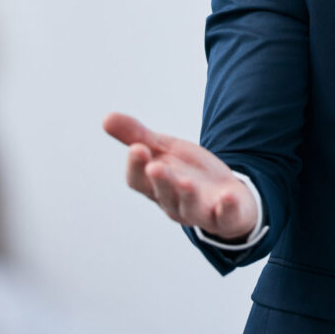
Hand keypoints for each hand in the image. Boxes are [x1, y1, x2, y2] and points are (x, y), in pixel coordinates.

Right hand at [102, 112, 256, 240]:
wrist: (227, 194)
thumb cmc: (189, 172)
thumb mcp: (165, 150)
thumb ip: (138, 136)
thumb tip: (106, 117)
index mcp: (156, 186)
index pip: (139, 181)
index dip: (136, 166)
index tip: (137, 147)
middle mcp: (174, 203)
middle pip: (163, 194)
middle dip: (160, 180)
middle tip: (155, 166)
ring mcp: (200, 211)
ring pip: (190, 208)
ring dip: (188, 195)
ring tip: (186, 182)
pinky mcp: (226, 217)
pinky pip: (226, 217)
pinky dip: (227, 208)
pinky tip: (228, 195)